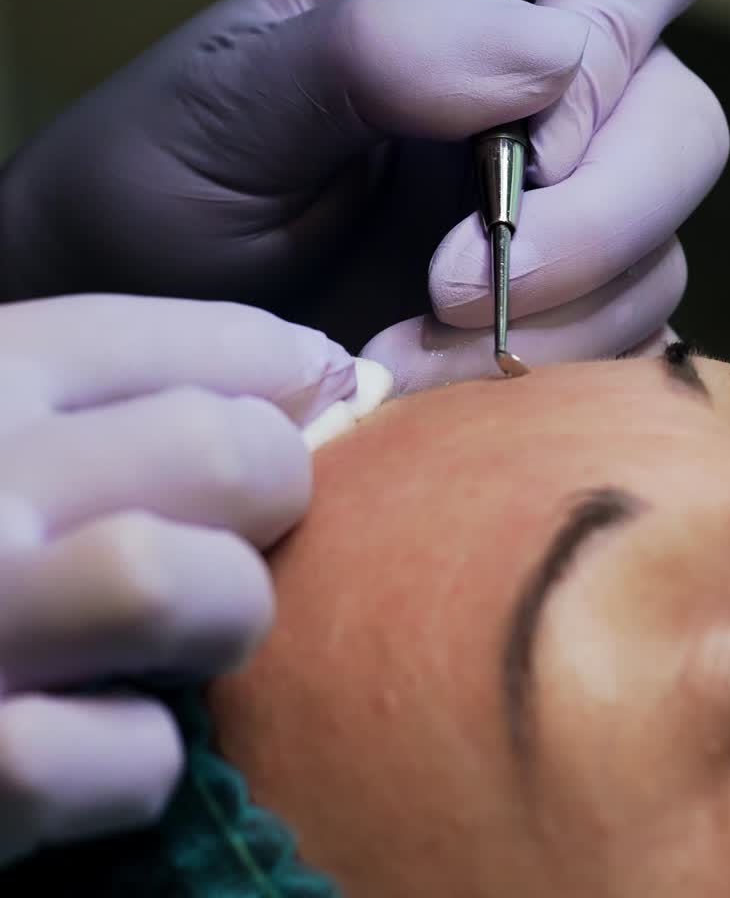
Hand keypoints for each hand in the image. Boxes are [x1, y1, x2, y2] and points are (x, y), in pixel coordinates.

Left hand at [0, 0, 728, 383]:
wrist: (140, 320)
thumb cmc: (162, 181)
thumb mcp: (226, 96)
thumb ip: (376, 47)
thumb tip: (549, 58)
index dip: (625, 29)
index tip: (524, 149)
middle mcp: (546, 90)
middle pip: (684, 123)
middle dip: (591, 223)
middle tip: (445, 287)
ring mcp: (567, 210)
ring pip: (663, 252)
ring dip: (553, 323)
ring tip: (403, 356)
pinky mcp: (565, 315)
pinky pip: (630, 346)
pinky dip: (553, 382)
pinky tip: (443, 394)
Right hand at [0, 294, 351, 864]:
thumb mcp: (4, 433)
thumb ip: (116, 391)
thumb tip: (321, 368)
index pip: (184, 341)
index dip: (279, 368)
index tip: (322, 390)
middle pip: (219, 451)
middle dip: (268, 493)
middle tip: (240, 531)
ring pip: (166, 584)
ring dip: (216, 618)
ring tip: (184, 639)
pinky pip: (130, 756)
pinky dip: (138, 764)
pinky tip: (103, 748)